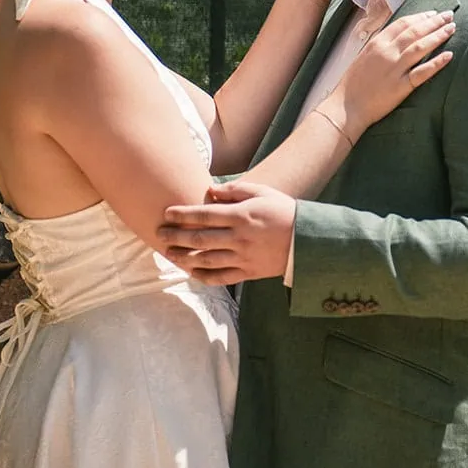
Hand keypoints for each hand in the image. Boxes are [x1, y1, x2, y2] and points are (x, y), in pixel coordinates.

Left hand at [158, 181, 297, 284]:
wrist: (308, 240)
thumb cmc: (283, 211)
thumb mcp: (262, 192)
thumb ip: (234, 190)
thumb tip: (209, 191)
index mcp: (241, 216)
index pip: (204, 215)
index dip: (183, 215)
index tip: (167, 213)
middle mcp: (239, 238)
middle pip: (200, 239)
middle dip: (176, 237)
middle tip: (159, 234)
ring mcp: (243, 257)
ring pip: (206, 260)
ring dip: (184, 258)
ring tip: (169, 254)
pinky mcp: (248, 272)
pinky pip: (221, 277)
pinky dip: (203, 276)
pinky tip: (191, 272)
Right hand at [320, 11, 454, 137]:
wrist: (345, 107)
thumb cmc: (352, 84)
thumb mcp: (363, 57)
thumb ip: (379, 46)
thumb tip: (395, 37)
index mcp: (377, 43)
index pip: (403, 24)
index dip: (420, 17)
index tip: (433, 14)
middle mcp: (386, 53)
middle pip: (415, 31)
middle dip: (434, 22)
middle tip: (449, 15)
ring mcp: (394, 69)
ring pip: (420, 47)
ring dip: (438, 36)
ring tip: (452, 28)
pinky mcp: (400, 87)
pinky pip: (422, 73)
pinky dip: (436, 63)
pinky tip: (449, 55)